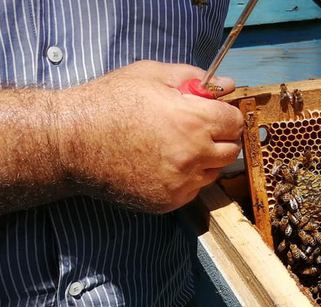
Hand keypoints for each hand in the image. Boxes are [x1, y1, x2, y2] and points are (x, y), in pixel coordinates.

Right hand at [59, 60, 243, 212]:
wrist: (71, 142)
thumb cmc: (109, 102)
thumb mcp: (151, 75)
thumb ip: (194, 78)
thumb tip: (226, 84)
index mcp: (193, 121)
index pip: (235, 122)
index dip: (225, 114)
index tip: (213, 112)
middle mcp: (193, 155)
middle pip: (230, 150)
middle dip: (219, 137)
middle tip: (196, 129)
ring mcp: (181, 183)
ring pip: (213, 172)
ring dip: (205, 160)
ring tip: (176, 146)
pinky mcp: (168, 202)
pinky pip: (193, 190)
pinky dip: (186, 178)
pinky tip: (162, 164)